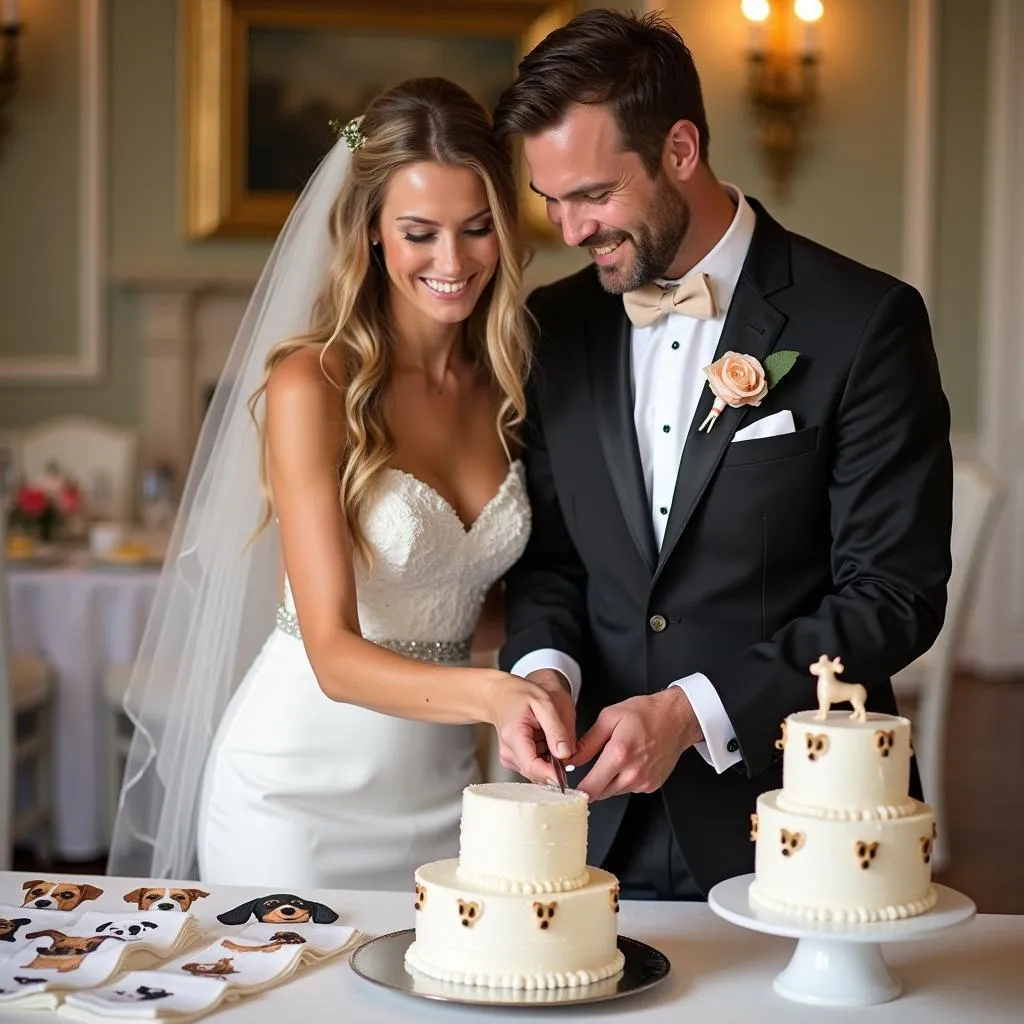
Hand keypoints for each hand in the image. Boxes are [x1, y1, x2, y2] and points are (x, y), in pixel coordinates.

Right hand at [483, 669, 574, 786]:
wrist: (500, 694)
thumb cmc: (521, 694)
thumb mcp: (545, 703)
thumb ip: (556, 729)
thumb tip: (565, 755)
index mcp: (514, 736)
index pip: (532, 767)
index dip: (552, 774)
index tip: (567, 774)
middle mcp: (508, 752)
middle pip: (537, 772)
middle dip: (554, 765)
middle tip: (561, 742)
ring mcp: (509, 758)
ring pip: (538, 771)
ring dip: (550, 760)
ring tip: (548, 736)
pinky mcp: (513, 761)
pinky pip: (535, 767)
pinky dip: (544, 757)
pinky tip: (542, 741)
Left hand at [573, 689, 702, 800]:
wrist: (677, 718)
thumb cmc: (646, 713)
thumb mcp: (610, 717)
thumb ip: (588, 742)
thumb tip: (572, 759)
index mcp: (619, 754)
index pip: (590, 788)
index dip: (577, 790)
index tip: (570, 786)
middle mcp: (632, 773)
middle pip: (601, 794)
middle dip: (592, 783)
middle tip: (593, 766)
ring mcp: (644, 782)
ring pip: (615, 791)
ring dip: (609, 781)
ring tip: (616, 758)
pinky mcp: (652, 785)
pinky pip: (630, 789)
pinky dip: (624, 780)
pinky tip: (630, 762)